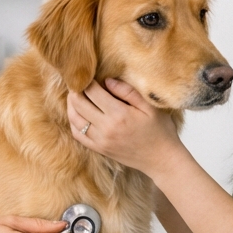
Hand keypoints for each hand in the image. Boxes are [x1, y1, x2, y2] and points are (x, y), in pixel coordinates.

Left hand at [67, 78, 184, 177]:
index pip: (92, 92)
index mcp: (119, 114)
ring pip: (74, 119)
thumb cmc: (159, 130)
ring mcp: (100, 140)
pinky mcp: (99, 149)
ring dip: (71, 105)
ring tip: (75, 95)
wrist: (161, 159)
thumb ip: (128, 91)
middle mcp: (106, 128)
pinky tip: (77, 113)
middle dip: (75, 90)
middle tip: (77, 82)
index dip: (86, 80)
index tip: (87, 73)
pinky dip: (73, 122)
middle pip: (79, 104)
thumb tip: (107, 80)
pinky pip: (77, 134)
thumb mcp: (150, 106)